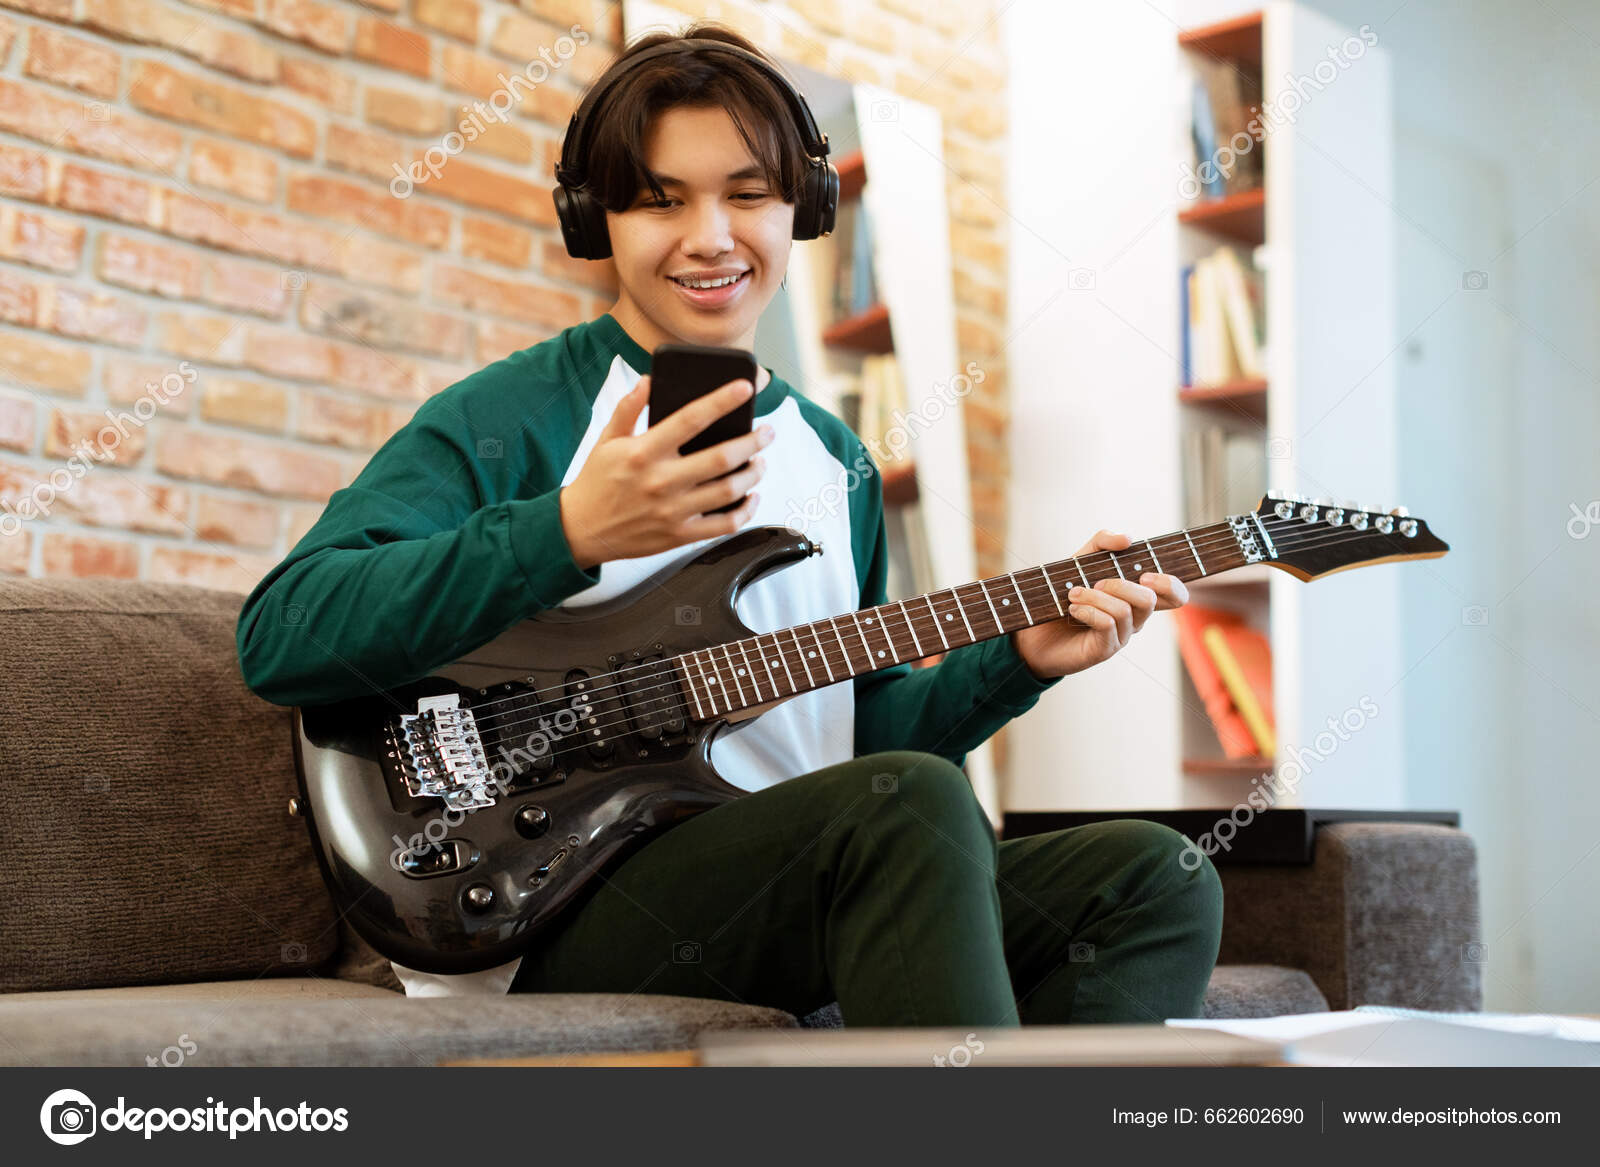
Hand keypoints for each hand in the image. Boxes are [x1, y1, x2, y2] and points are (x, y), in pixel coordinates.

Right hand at [558, 374, 774, 569]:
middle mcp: (660, 482)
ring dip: (754, 473)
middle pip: (721, 459)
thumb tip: (648, 380)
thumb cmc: (597, 481)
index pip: (690, 419)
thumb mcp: (607, 440)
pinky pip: (724, 525)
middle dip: (753, 441)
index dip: (721, 401)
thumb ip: (628, 409)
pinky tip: (751, 495)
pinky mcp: (679, 535)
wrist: (581, 530)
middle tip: (767, 432)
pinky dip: (746, 510)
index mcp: (643, 452)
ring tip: (760, 461)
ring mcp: (672, 511)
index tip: (745, 388)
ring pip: (729, 491)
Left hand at [1010, 530, 1189, 679]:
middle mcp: (1134, 618)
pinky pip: (1107, 625)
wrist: (1033, 632)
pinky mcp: (1104, 649)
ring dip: (1095, 596)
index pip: (1174, 595)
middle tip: (1095, 582)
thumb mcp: (1081, 561)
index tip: (1144, 574)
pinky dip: (1088, 611)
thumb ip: (1103, 543)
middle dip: (1121, 584)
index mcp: (1135, 597)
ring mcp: (1121, 636)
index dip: (1170, 584)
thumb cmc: (1062, 595)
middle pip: (1151, 599)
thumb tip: (1127, 539)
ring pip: (1124, 610)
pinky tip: (1073, 610)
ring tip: (1073, 595)